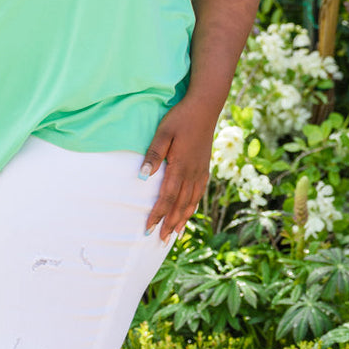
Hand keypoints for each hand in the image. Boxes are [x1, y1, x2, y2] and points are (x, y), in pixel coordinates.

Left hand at [142, 97, 212, 242]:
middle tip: (161, 240)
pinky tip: (189, 212)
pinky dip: (193, 206)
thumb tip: (143, 177)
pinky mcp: (204, 167)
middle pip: (180, 205)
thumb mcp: (163, 133)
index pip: (167, 197)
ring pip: (191, 201)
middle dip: (170, 223)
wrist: (205, 108)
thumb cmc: (180, 118)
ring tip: (175, 234)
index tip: (149, 228)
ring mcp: (200, 171)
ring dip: (182, 219)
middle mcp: (192, 173)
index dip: (158, 214)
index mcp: (180, 167)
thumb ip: (154, 155)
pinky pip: (199, 192)